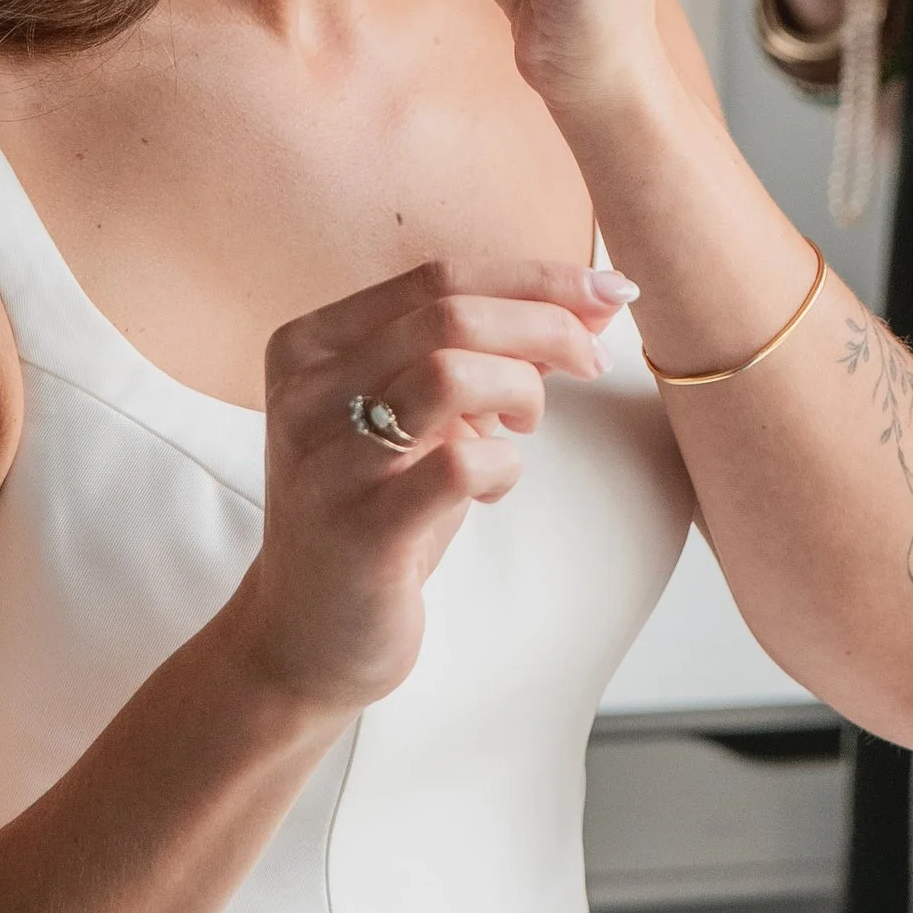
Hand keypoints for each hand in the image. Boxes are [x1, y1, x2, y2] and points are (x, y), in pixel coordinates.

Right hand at [232, 256, 634, 711]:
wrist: (306, 635)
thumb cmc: (379, 512)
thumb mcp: (422, 419)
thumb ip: (487, 355)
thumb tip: (593, 301)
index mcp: (312, 345)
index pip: (437, 276)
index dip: (535, 278)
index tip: (606, 293)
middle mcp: (306, 392)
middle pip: (449, 314)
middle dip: (545, 326)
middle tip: (589, 363)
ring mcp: (326, 462)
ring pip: (448, 372)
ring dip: (519, 390)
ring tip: (524, 427)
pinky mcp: (359, 530)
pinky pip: (459, 463)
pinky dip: (503, 465)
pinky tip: (492, 486)